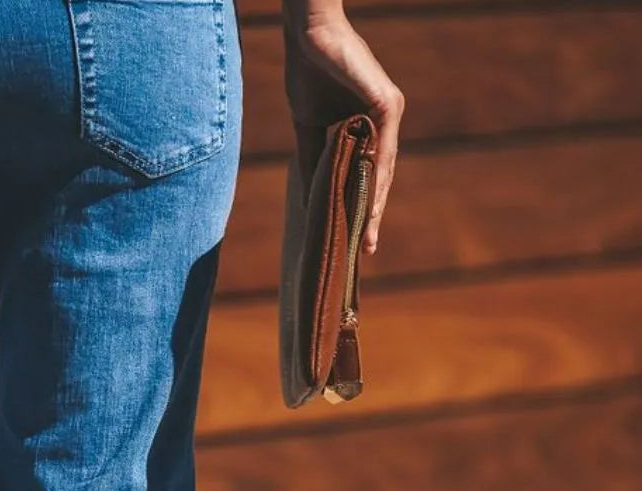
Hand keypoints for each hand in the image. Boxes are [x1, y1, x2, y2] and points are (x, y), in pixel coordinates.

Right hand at [282, 3, 403, 253]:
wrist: (309, 36)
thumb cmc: (309, 72)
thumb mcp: (309, 126)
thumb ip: (313, 159)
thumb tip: (308, 195)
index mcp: (370, 124)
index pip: (369, 172)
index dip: (363, 204)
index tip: (357, 236)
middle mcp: (386, 119)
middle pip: (381, 176)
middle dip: (374, 213)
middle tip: (368, 248)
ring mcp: (389, 111)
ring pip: (385, 166)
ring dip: (377, 202)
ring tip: (368, 232)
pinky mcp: (386, 103)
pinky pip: (383, 148)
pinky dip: (375, 176)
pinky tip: (368, 201)